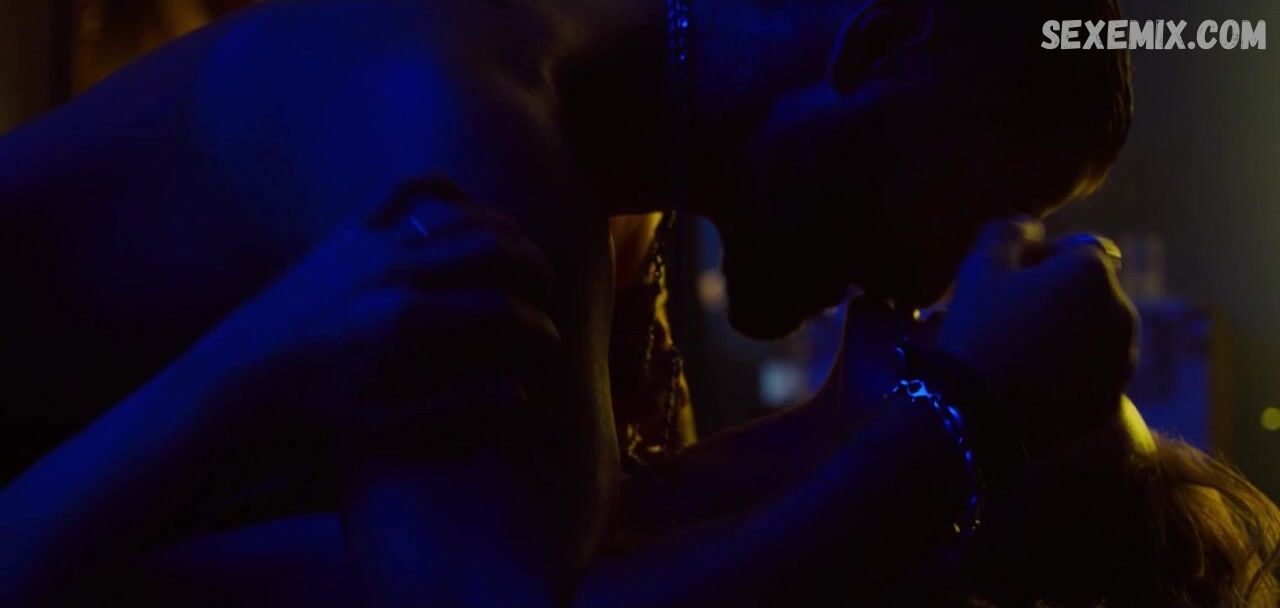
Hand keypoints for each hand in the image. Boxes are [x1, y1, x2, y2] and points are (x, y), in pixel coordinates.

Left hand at [184, 178, 558, 444]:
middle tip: (546, 290)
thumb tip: (519, 390)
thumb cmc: (315, 408)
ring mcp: (370, 243)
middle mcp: (394, 272)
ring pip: (460, 215)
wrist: (239, 378)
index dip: (537, 327)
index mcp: (408, 322)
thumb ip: (458, 402)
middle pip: (493, 249)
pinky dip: (440, 188)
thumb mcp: (388, 420)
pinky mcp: (348, 231)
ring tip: (519, 254)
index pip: (501, 311)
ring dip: (501, 230)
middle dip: (534, 267)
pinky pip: (403, 188)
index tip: (550, 343)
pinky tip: (463, 203)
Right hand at [937, 219, 1137, 435]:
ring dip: (1068, 331)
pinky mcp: (1112, 394)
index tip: (1007, 285)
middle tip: (1010, 319)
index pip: (1074, 248)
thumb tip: (1032, 229)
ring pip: (1093, 329)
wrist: (979, 413)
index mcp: (1093, 272)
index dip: (1039, 261)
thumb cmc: (978, 331)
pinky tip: (1032, 380)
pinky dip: (1071, 367)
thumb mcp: (980, 265)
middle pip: (1088, 290)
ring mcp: (1122, 357)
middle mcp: (1121, 310)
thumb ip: (1010, 231)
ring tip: (1021, 353)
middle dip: (1059, 296)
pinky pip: (1093, 368)